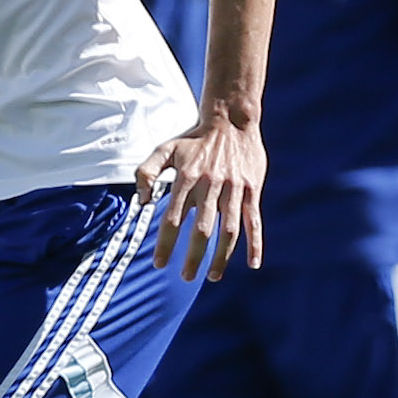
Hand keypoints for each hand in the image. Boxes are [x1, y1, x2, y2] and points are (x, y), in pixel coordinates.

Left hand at [136, 111, 265, 280]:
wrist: (232, 120)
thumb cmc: (195, 138)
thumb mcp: (165, 149)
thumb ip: (147, 172)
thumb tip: (141, 201)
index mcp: (188, 179)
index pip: (174, 218)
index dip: (166, 243)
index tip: (159, 263)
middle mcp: (211, 186)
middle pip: (202, 230)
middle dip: (193, 256)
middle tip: (185, 277)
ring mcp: (234, 190)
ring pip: (229, 231)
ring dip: (221, 257)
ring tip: (213, 276)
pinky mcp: (252, 190)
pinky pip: (254, 221)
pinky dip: (255, 244)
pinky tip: (253, 263)